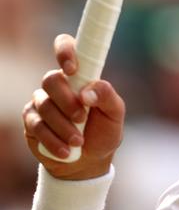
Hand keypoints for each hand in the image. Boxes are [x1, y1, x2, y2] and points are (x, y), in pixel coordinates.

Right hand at [23, 35, 124, 179]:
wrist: (89, 162)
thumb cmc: (104, 131)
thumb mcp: (115, 113)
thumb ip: (107, 96)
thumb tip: (87, 92)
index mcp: (79, 75)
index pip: (65, 47)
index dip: (64, 51)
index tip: (72, 69)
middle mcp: (58, 85)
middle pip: (50, 80)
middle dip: (67, 101)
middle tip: (82, 117)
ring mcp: (41, 102)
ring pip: (44, 106)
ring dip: (63, 126)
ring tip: (79, 141)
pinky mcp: (31, 123)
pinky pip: (36, 126)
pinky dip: (53, 140)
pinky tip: (66, 151)